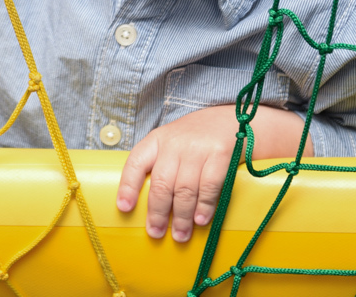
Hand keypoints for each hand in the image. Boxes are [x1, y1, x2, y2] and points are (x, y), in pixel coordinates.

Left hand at [117, 104, 311, 241]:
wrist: (231, 121)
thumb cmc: (195, 140)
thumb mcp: (171, 143)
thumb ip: (159, 165)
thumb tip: (146, 205)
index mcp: (156, 140)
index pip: (136, 163)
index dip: (128, 186)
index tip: (124, 208)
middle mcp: (174, 143)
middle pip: (161, 183)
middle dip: (157, 212)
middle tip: (156, 233)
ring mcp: (197, 148)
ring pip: (184, 189)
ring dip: (182, 217)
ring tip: (180, 235)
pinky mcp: (220, 154)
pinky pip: (209, 186)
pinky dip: (204, 206)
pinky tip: (200, 220)